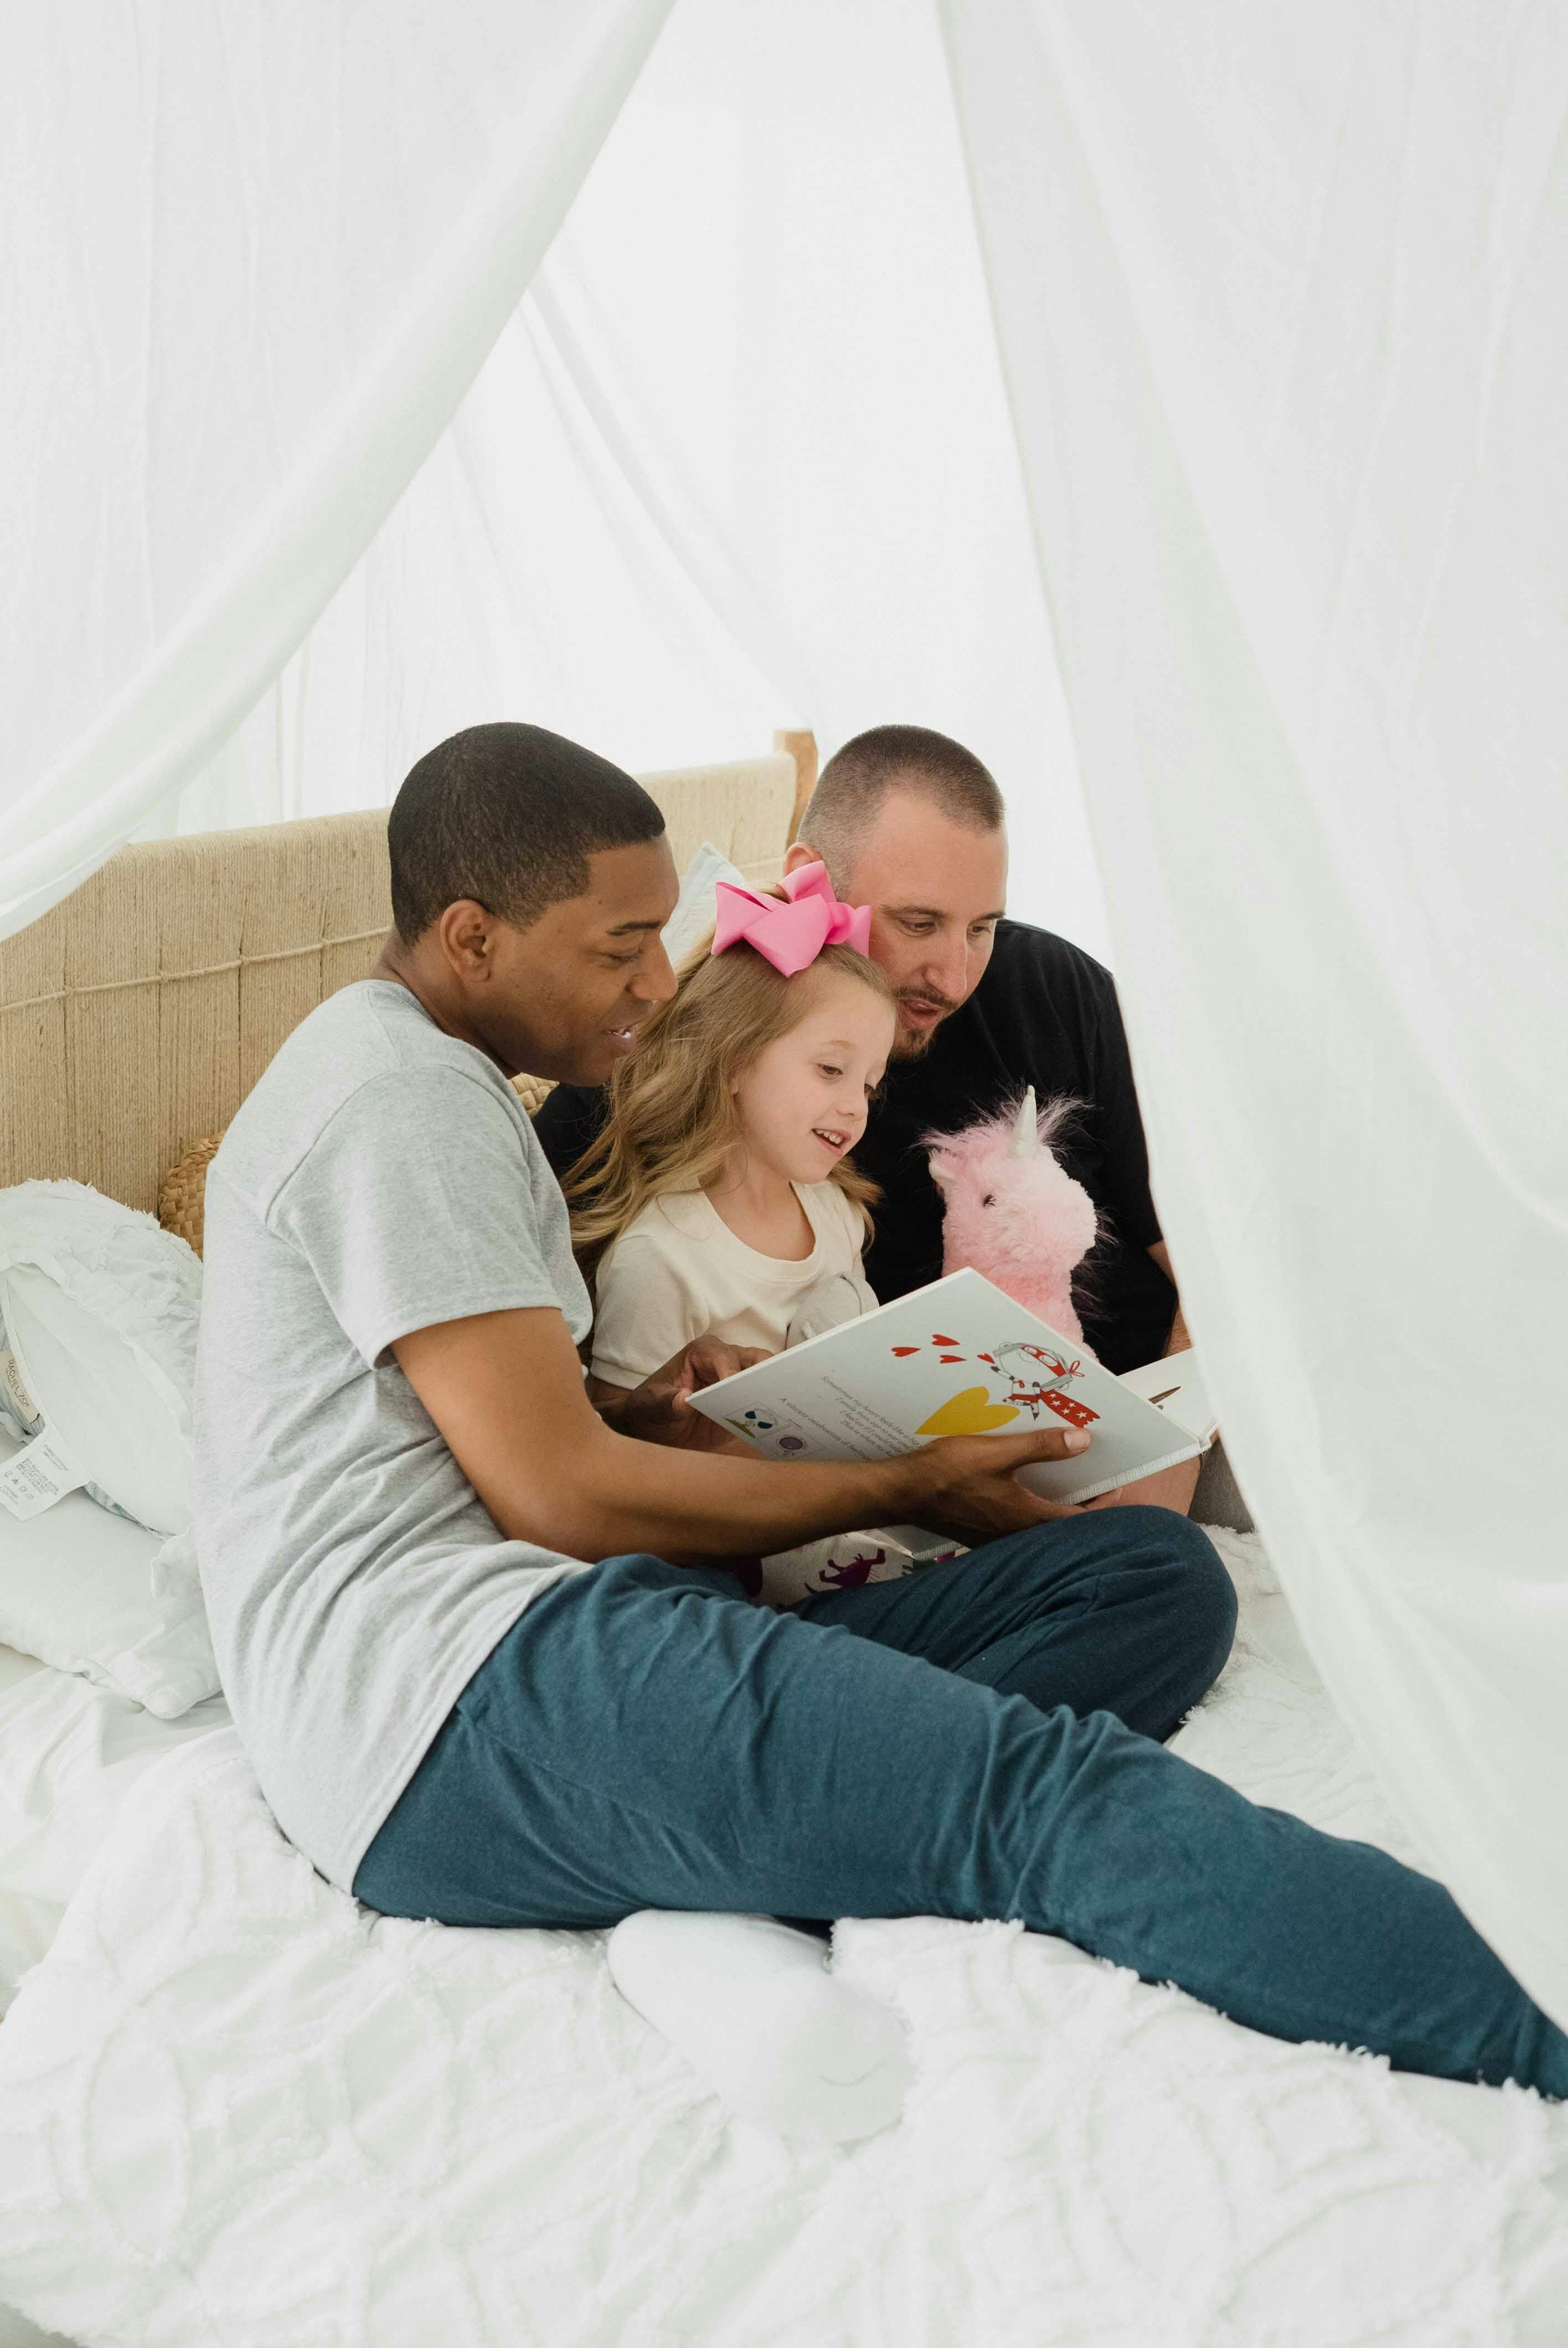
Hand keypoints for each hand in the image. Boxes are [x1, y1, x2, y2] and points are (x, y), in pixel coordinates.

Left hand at [606, 1337, 771, 1452]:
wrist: (653, 1425)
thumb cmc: (649, 1407)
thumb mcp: (651, 1406)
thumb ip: (667, 1403)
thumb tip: (683, 1401)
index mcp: (702, 1353)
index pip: (724, 1358)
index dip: (732, 1373)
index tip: (736, 1390)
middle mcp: (724, 1361)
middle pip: (756, 1360)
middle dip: (768, 1374)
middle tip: (778, 1392)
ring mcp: (737, 1380)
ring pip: (766, 1378)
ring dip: (776, 1392)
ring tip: (787, 1409)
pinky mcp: (744, 1401)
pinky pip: (764, 1403)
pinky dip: (774, 1410)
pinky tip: (782, 1423)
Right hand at [905, 1425, 1094, 1543]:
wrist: (903, 1492)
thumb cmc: (950, 1472)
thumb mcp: (998, 1452)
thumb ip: (1041, 1447)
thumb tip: (1083, 1440)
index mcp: (1028, 1518)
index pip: (1081, 1521)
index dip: (1103, 1504)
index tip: (1116, 1485)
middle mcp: (1017, 1534)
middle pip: (1062, 1525)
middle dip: (1081, 1503)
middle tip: (1093, 1478)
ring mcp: (997, 1538)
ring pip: (1039, 1527)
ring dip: (1055, 1506)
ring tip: (1063, 1480)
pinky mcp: (981, 1533)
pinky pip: (1018, 1524)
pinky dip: (1032, 1508)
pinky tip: (1025, 1488)